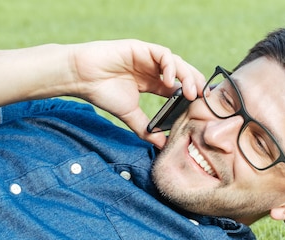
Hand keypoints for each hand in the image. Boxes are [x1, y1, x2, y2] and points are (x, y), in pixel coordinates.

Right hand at [69, 40, 204, 147]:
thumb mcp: (130, 115)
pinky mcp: (142, 48)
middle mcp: (154, 69)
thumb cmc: (102, 93)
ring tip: (191, 92)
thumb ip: (146, 129)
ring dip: (188, 76)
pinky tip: (170, 82)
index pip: (181, 87)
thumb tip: (161, 146)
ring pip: (177, 63)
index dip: (193, 96)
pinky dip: (171, 67)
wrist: (82, 78)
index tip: (201, 109)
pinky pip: (163, 54)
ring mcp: (149, 57)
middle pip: (184, 73)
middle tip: (202, 100)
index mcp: (154, 83)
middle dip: (196, 85)